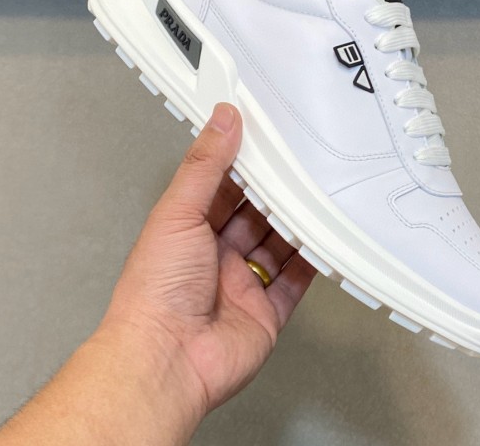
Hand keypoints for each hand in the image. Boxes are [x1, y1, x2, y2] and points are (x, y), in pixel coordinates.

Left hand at [102, 102, 316, 414]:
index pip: (224, 187)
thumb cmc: (156, 290)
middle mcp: (216, 256)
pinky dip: (310, 262)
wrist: (168, 360)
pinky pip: (294, 281)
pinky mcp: (265, 311)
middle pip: (256, 215)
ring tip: (318, 198)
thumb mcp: (178, 212)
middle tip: (302, 168)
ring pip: (278, 245)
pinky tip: (323, 242)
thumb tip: (222, 120)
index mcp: (190, 230)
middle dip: (277, 194)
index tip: (269, 141)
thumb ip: (205, 165)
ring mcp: (242, 284)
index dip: (246, 164)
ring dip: (296, 225)